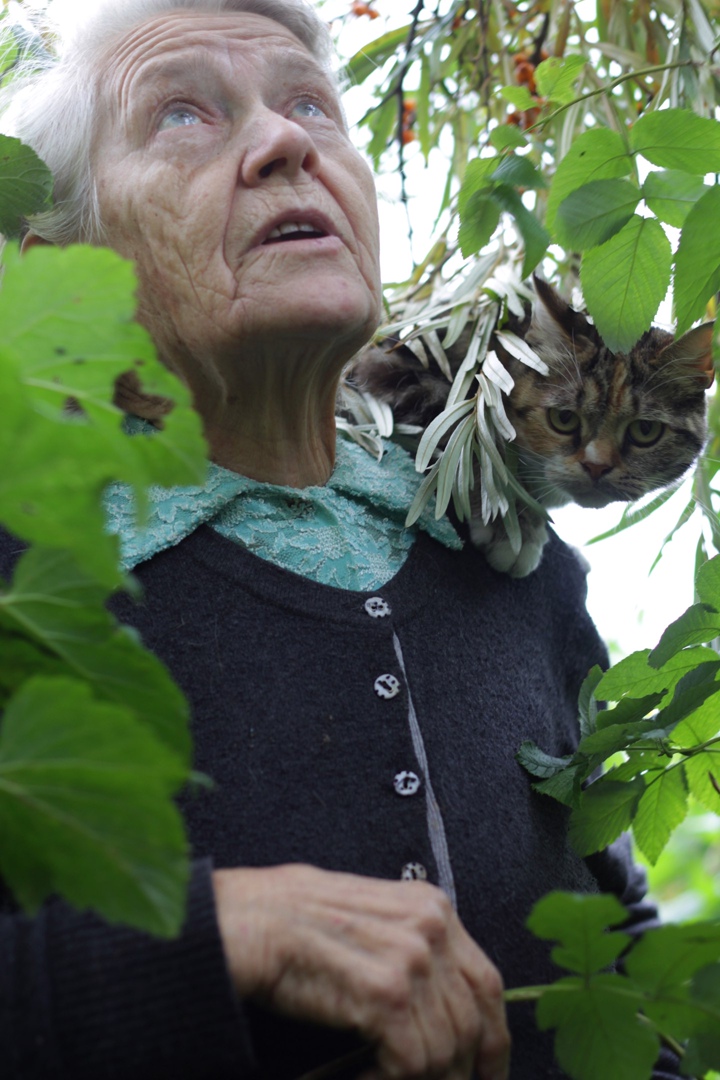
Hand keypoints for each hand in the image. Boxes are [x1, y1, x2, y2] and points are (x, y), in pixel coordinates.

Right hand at [212, 864, 509, 1079]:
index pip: (487, 984)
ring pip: (444, 1050)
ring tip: (378, 1078)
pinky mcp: (388, 994)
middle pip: (472, 1023)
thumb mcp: (370, 918)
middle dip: (461, 1071)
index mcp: (432, 907)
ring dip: (416, 1079)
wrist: (248, 921)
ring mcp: (412, 959)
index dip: (493, 1040)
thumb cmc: (293, 920)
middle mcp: (432, 928)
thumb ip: (409, 946)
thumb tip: (437, 1005)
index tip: (488, 1073)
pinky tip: (362, 1078)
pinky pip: (411, 1064)